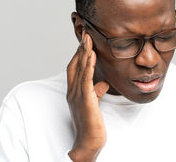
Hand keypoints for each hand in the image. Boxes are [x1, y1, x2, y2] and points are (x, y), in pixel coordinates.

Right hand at [66, 30, 109, 161]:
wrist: (88, 141)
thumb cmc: (91, 123)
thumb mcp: (94, 103)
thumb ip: (96, 91)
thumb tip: (102, 82)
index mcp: (74, 91)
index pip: (74, 67)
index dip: (79, 53)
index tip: (85, 41)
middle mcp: (73, 91)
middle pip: (75, 64)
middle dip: (81, 48)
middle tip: (85, 33)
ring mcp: (77, 95)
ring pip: (80, 69)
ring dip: (84, 52)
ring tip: (88, 38)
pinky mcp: (85, 100)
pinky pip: (86, 80)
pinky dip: (88, 66)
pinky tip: (92, 56)